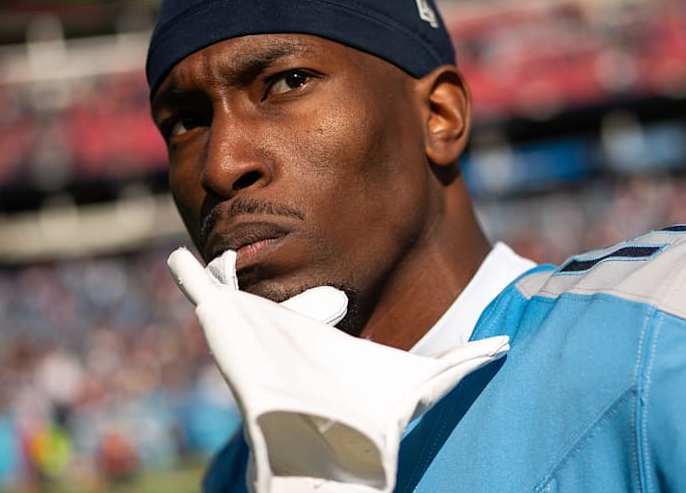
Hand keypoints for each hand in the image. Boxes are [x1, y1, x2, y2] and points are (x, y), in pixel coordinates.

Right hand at [167, 247, 508, 492]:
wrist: (334, 443)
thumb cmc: (371, 416)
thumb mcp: (422, 377)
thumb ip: (460, 362)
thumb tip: (504, 345)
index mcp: (325, 341)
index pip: (315, 307)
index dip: (316, 297)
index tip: (331, 283)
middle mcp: (288, 335)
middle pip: (274, 297)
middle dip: (267, 274)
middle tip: (265, 244)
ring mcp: (256, 331)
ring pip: (237, 292)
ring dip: (227, 271)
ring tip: (226, 242)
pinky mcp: (231, 330)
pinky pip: (203, 295)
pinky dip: (189, 275)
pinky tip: (181, 256)